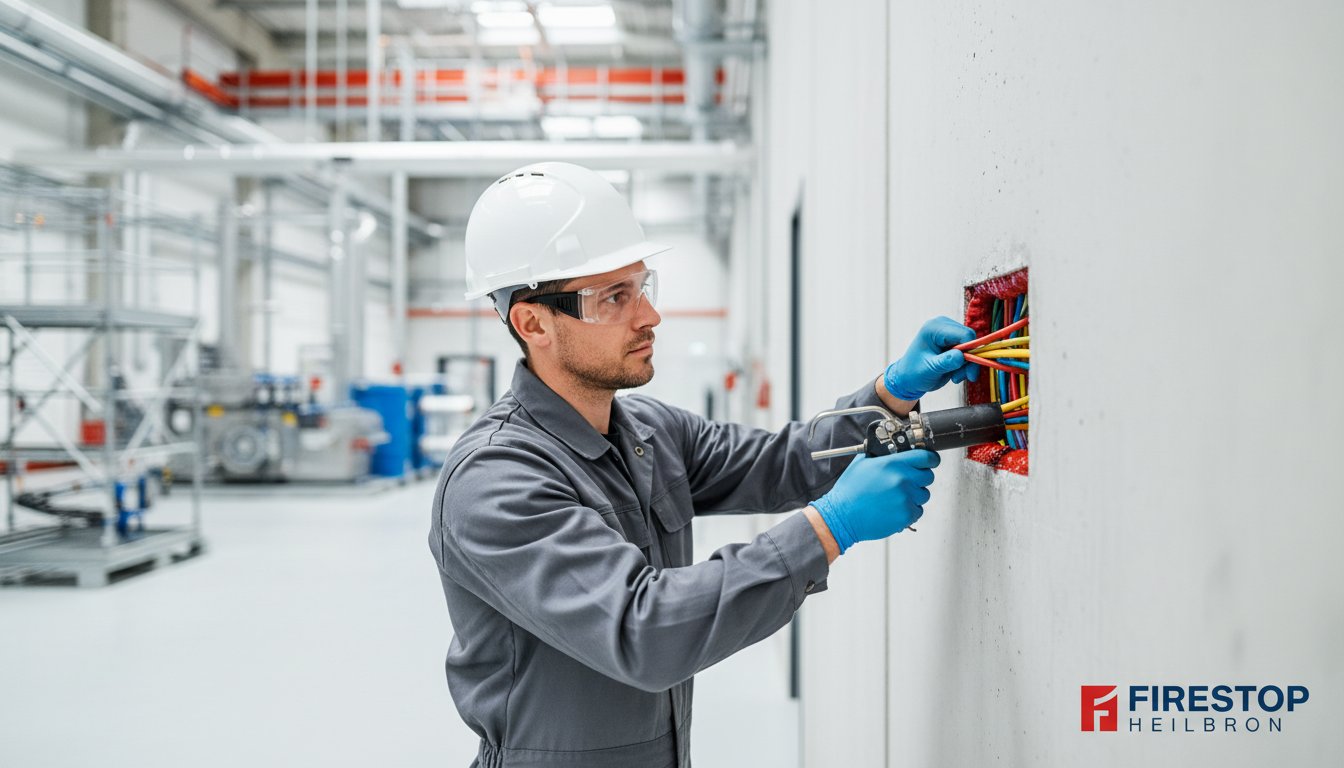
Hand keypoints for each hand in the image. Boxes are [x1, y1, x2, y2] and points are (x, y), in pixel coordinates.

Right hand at [810, 450, 939, 553]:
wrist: (842, 516)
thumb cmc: (849, 491)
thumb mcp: (862, 463)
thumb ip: (881, 454)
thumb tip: (893, 449)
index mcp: (893, 464)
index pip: (926, 457)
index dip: (930, 458)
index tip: (930, 461)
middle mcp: (902, 480)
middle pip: (928, 476)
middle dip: (920, 478)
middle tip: (906, 482)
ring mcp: (906, 498)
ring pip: (924, 495)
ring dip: (914, 495)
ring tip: (895, 497)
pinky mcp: (906, 515)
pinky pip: (918, 510)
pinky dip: (909, 510)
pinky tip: (893, 508)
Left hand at [883, 317, 979, 400]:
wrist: (908, 379)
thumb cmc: (913, 374)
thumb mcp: (929, 370)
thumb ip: (946, 362)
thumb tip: (961, 356)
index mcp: (934, 328)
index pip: (963, 334)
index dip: (970, 350)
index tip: (969, 370)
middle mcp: (943, 326)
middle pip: (970, 339)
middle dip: (969, 360)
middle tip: (959, 377)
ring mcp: (949, 333)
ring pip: (972, 347)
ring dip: (967, 365)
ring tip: (954, 377)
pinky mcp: (953, 342)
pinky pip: (968, 353)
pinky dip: (965, 365)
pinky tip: (954, 374)